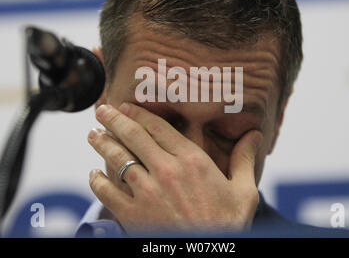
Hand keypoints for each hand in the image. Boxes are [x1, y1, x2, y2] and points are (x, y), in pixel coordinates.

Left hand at [87, 102, 262, 234]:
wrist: (209, 255)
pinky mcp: (133, 214)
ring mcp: (147, 192)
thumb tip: (255, 135)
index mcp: (192, 161)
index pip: (158, 128)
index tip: (126, 105)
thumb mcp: (244, 191)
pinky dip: (96, 180)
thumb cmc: (228, 224)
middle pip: (134, 136)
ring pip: (117, 158)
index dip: (139, 113)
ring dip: (101, 143)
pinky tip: (93, 173)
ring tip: (92, 134)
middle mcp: (167, 171)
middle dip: (114, 120)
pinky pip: (107, 191)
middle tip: (102, 110)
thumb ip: (244, 160)